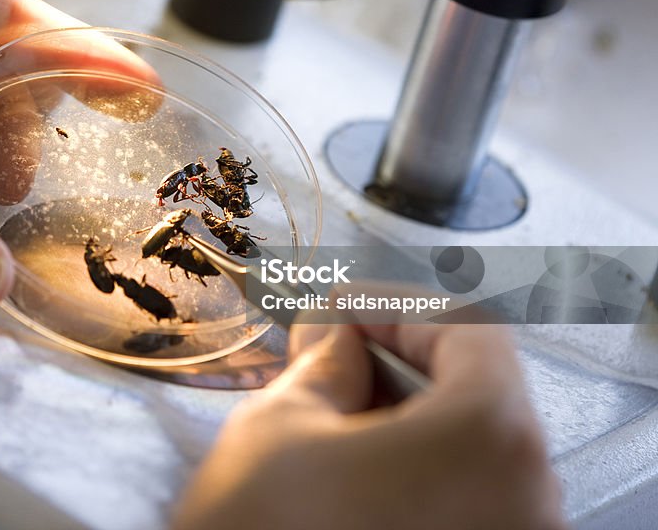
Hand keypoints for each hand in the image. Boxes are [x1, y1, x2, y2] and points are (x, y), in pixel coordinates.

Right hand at [174, 318, 564, 529]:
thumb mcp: (280, 425)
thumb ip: (323, 362)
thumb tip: (335, 335)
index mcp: (489, 439)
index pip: (466, 330)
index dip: (393, 307)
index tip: (341, 309)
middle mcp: (528, 501)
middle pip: (477, 391)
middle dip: (396, 361)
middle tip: (327, 351)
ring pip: (470, 450)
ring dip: (403, 416)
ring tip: (329, 411)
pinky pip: (466, 500)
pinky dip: (415, 470)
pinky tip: (352, 469)